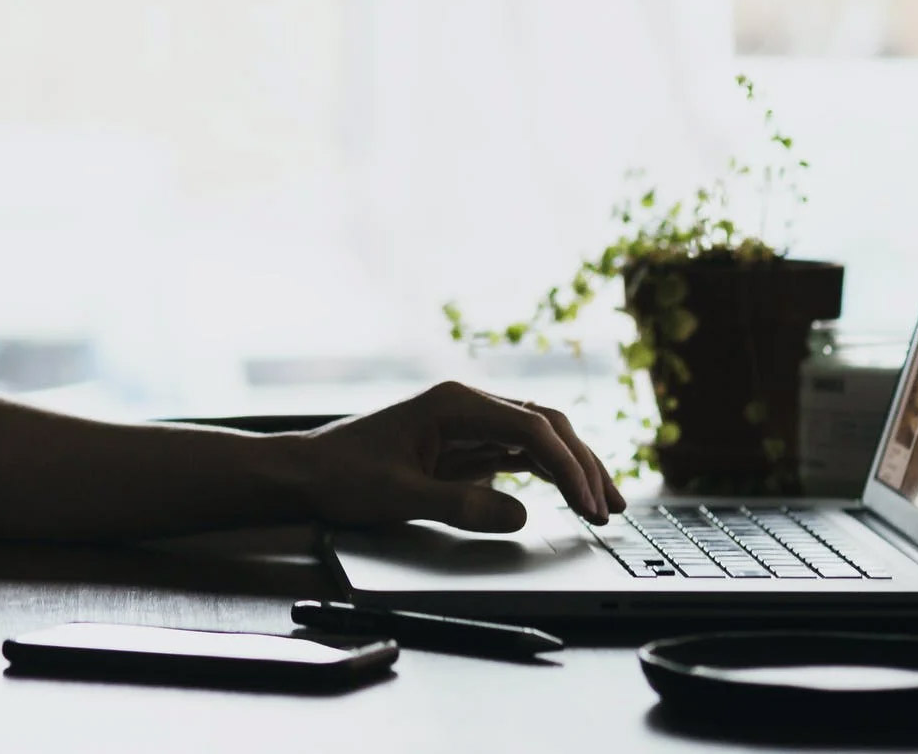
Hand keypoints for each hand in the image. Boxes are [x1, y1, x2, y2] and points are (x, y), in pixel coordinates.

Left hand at [295, 381, 624, 532]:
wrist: (307, 472)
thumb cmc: (344, 476)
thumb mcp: (400, 496)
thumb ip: (461, 504)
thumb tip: (522, 513)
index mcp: (454, 404)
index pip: (532, 428)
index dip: (568, 467)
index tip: (588, 504)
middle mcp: (467, 405)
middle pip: (545, 426)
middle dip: (583, 464)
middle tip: (611, 508)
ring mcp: (468, 423)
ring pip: (538, 438)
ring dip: (574, 467)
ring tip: (606, 504)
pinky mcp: (465, 445)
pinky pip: (519, 453)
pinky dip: (549, 473)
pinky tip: (571, 494)